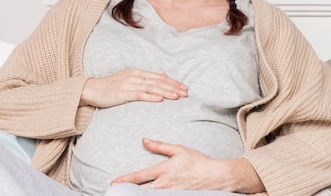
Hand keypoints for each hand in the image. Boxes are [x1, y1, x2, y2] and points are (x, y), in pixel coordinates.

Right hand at [79, 69, 186, 107]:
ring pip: (151, 88)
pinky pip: (139, 95)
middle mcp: (134, 76)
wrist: (91, 89)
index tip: (184, 88)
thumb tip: (155, 85)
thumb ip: (140, 82)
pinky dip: (151, 97)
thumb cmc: (109, 86)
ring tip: (177, 97)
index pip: (159, 76)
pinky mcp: (122, 93)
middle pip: (158, 81)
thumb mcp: (126, 80)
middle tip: (185, 93)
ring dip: (165, 92)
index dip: (173, 82)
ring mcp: (128, 84)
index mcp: (137, 72)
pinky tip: (160, 100)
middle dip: (173, 87)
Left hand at [111, 138, 264, 192]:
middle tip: (117, 192)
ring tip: (128, 195)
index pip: (139, 176)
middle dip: (127, 192)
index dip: (125, 180)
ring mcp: (171, 194)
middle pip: (140, 191)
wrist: (216, 176)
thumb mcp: (178, 150)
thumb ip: (159, 146)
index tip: (114, 183)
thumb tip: (144, 140)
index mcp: (163, 170)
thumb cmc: (198, 162)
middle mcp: (164, 184)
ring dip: (138, 195)